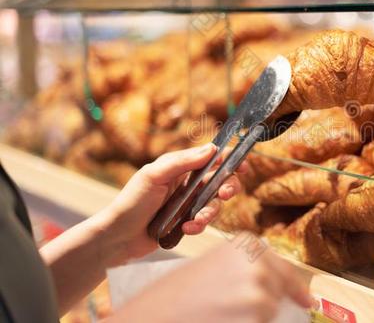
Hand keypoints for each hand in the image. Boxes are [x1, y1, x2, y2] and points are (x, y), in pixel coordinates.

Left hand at [98, 144, 245, 262]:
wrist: (118, 237)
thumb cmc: (132, 201)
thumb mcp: (154, 175)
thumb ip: (182, 162)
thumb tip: (212, 149)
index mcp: (181, 166)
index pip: (211, 157)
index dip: (230, 159)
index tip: (243, 165)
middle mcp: (188, 182)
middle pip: (221, 180)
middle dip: (227, 187)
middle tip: (224, 194)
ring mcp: (188, 203)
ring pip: (215, 203)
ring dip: (209, 212)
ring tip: (195, 221)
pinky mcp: (187, 222)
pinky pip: (204, 222)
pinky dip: (198, 226)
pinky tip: (185, 229)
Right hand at [110, 242, 312, 322]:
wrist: (150, 316)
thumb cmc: (175, 295)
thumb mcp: (213, 267)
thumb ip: (245, 269)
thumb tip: (274, 286)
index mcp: (247, 245)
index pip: (284, 269)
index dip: (295, 288)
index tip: (305, 300)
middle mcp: (258, 263)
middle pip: (282, 291)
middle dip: (274, 304)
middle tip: (253, 309)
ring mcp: (260, 291)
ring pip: (273, 313)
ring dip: (258, 318)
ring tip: (225, 314)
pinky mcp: (259, 314)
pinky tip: (228, 320)